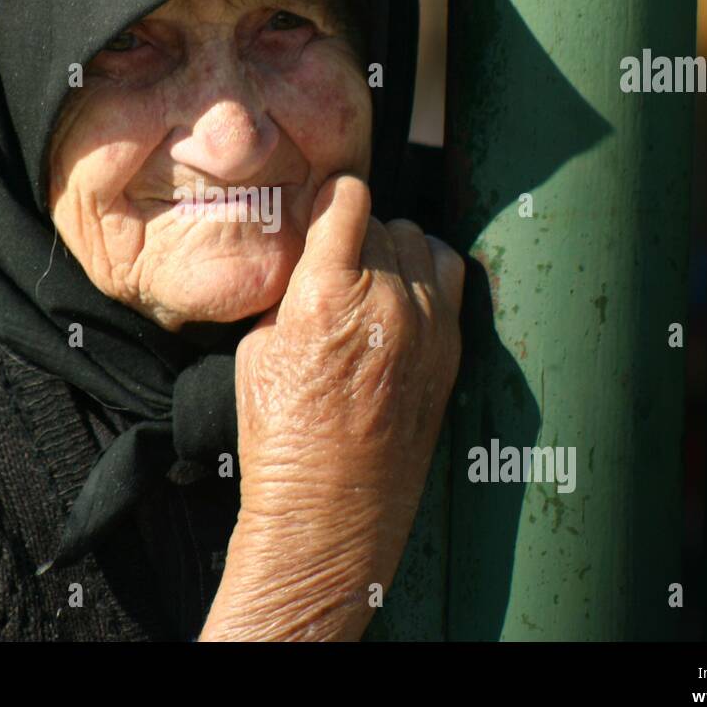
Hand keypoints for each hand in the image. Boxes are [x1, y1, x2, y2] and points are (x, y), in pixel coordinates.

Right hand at [200, 173, 463, 639]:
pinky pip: (451, 278)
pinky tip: (403, 297)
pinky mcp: (451, 349)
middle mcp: (386, 299)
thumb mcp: (256, 350)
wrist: (331, 509)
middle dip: (357, 232)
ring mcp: (428, 324)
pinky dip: (427, 276)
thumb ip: (288, 292)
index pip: (348, 198)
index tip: (323, 208)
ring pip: (421, 243)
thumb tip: (308, 262)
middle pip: (384, 220)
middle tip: (335, 259)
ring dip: (395, 251)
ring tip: (370, 278)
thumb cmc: (281, 436)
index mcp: (326, 292)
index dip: (331, 198)